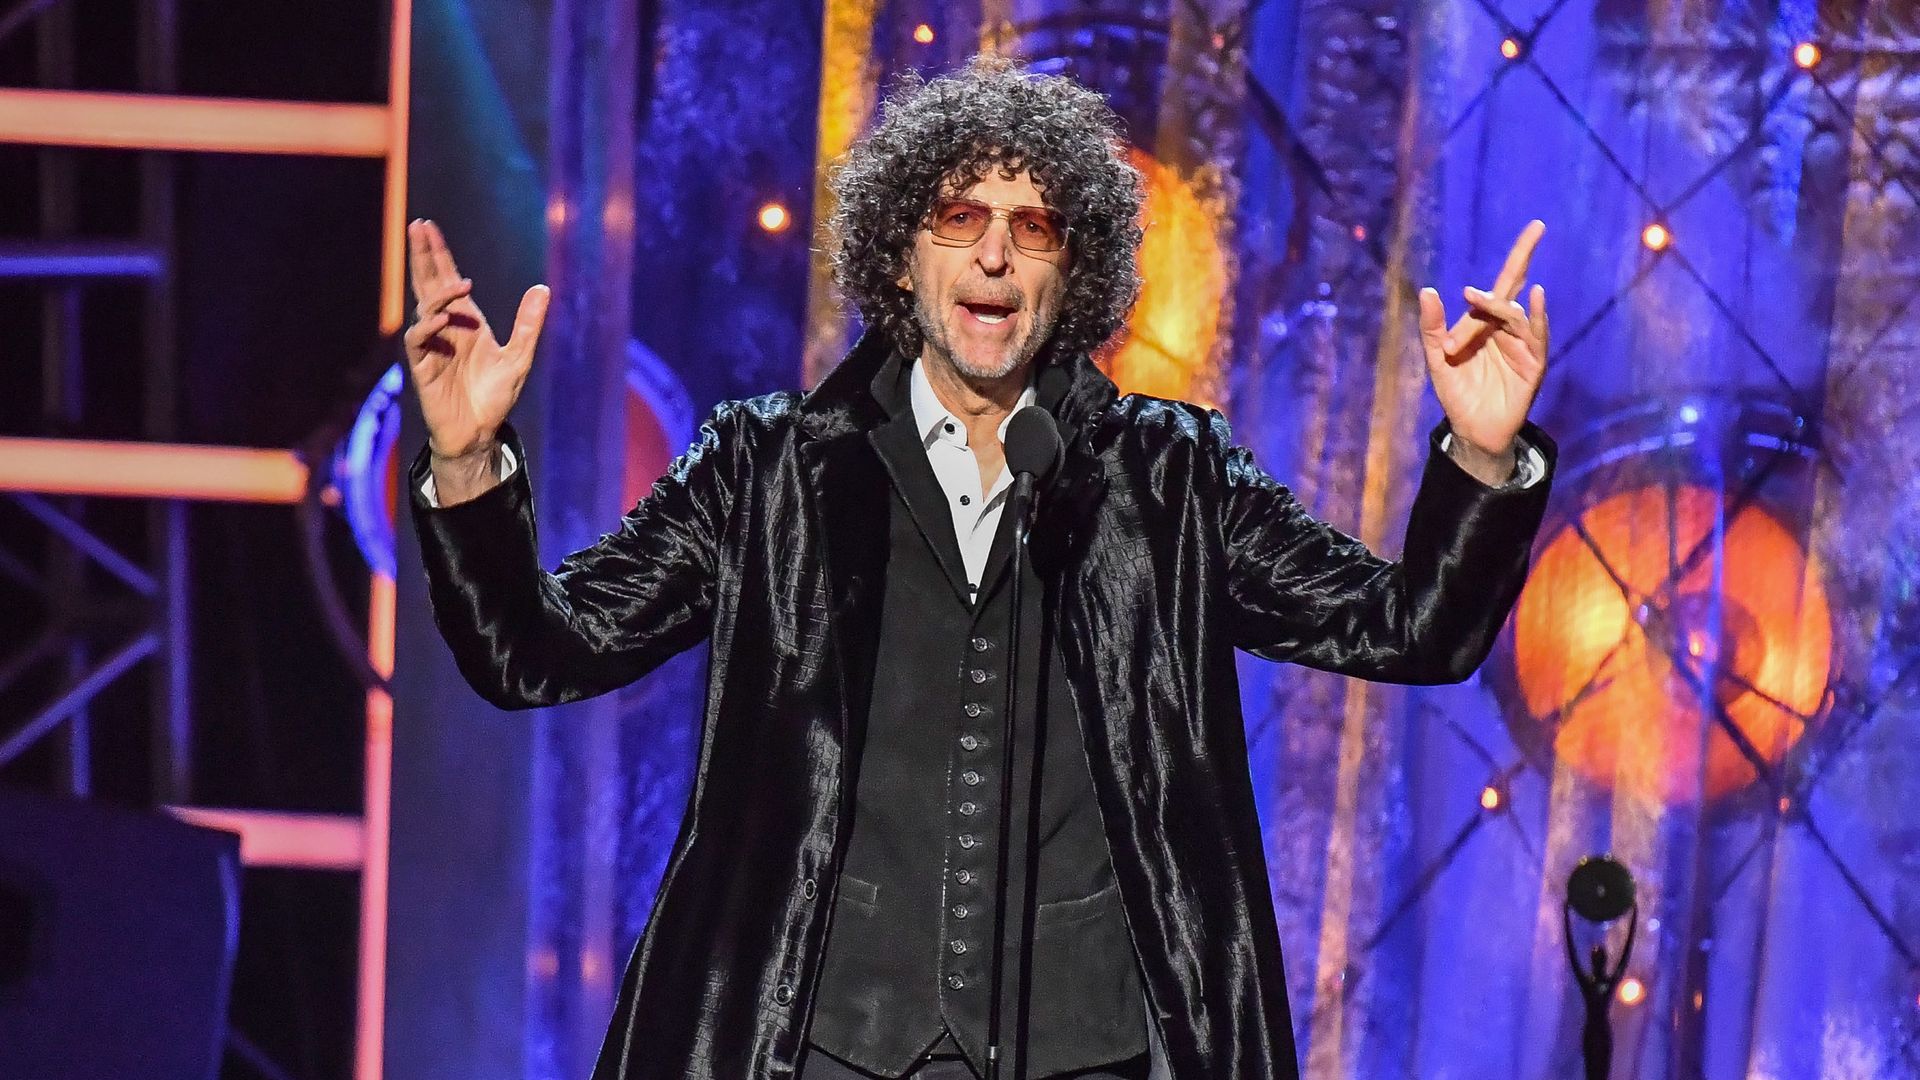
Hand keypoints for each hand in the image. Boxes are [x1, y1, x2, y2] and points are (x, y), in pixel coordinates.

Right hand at [404, 219, 549, 460]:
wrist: (480, 432)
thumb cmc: (495, 396)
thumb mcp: (519, 357)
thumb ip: (528, 323)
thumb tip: (542, 288)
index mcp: (465, 321)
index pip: (447, 280)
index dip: (438, 254)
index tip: (429, 227)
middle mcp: (445, 328)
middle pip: (428, 284)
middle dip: (424, 256)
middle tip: (418, 227)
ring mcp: (432, 345)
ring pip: (425, 308)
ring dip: (439, 293)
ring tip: (460, 283)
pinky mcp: (423, 366)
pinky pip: (419, 339)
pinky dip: (429, 326)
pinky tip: (442, 318)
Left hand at [1417, 220, 1549, 468]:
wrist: (1473, 430)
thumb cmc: (1456, 392)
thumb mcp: (1438, 359)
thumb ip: (1432, 328)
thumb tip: (1428, 290)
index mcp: (1482, 322)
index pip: (1496, 285)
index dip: (1506, 264)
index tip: (1470, 289)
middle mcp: (1504, 327)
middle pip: (1514, 285)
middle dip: (1526, 252)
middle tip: (1535, 228)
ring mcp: (1521, 343)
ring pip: (1514, 314)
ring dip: (1499, 307)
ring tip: (1480, 301)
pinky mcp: (1533, 363)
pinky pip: (1537, 336)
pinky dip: (1536, 317)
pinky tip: (1536, 298)